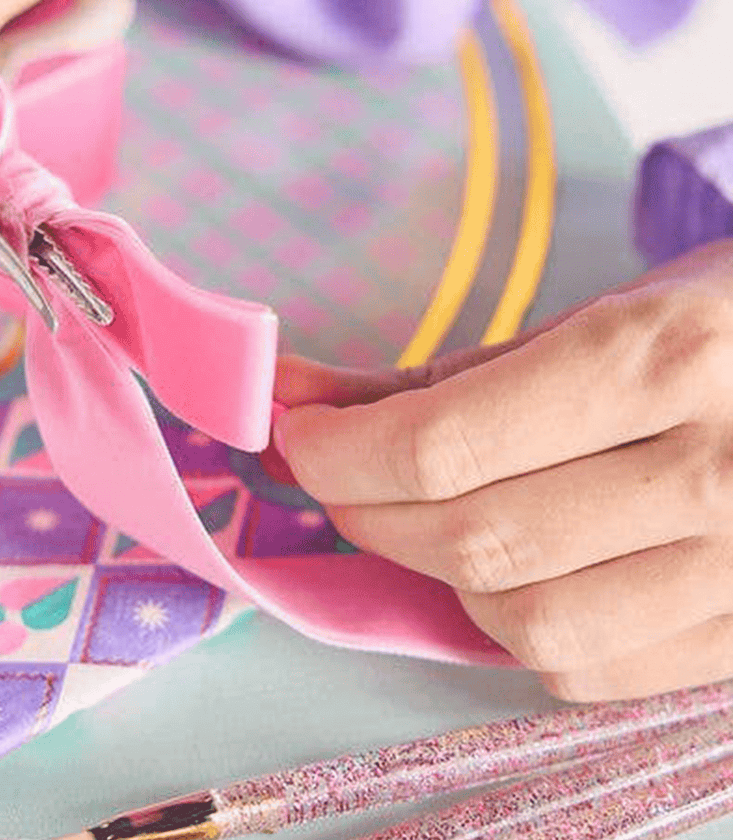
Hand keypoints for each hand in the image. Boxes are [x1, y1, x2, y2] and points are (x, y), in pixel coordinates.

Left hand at [273, 239, 732, 699]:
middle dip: (372, 510)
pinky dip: (521, 627)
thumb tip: (294, 395)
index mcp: (662, 356)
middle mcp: (715, 470)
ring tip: (429, 518)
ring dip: (443, 575)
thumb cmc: (720, 324)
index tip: (302, 436)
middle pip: (477, 538)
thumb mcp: (591, 318)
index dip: (343, 453)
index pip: (447, 444)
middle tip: (343, 474)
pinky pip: (595, 668)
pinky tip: (513, 567)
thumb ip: (437, 372)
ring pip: (531, 622)